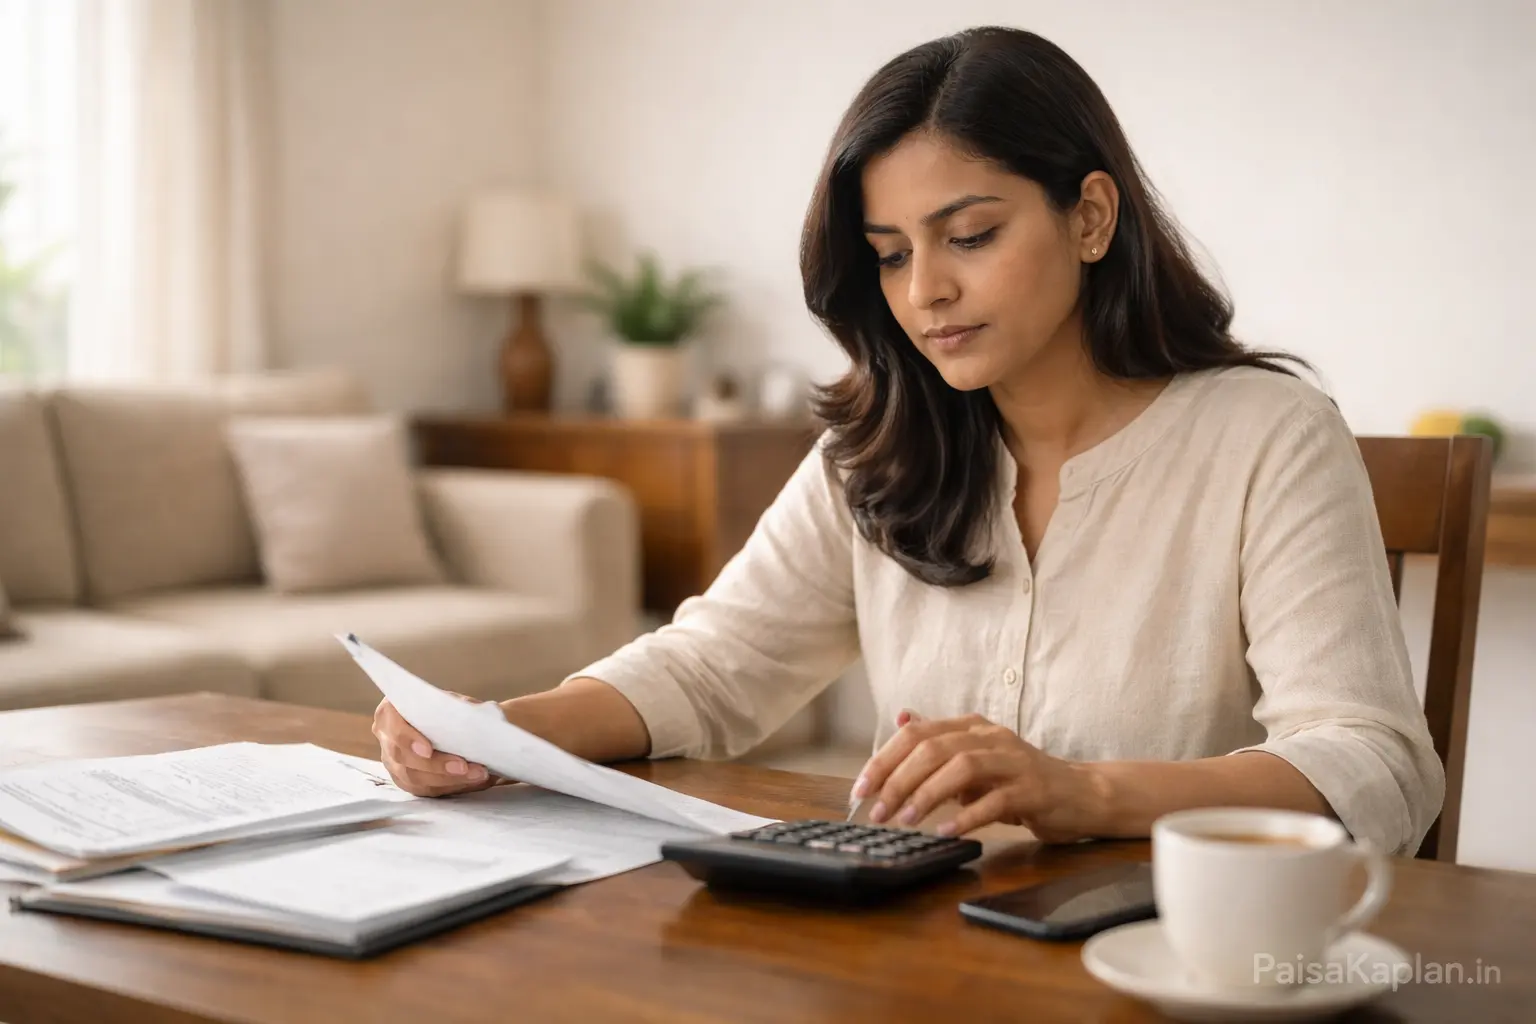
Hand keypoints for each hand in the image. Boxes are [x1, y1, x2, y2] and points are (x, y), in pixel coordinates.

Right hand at [372, 695, 500, 796]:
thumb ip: (457, 708)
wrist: (445, 721)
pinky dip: (451, 786)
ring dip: (448, 780)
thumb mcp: (449, 700)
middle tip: (464, 767)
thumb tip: (476, 722)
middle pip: (403, 758)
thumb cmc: (445, 707)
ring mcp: (393, 762)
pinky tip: (471, 782)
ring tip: (477, 775)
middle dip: (437, 766)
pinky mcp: (405, 780)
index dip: (409, 741)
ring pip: (414, 779)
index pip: (394, 728)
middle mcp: (386, 738)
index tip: (428, 751)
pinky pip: (425, 790)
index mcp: (390, 712)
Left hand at [851, 711, 1103, 840]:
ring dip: (926, 794)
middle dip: (897, 779)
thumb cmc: (1020, 780)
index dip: (884, 759)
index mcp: (971, 727)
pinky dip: (965, 816)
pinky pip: (994, 801)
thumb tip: (900, 721)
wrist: (1081, 794)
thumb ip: (940, 743)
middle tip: (876, 810)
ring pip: (961, 768)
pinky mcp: (1033, 789)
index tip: (860, 789)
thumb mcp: (976, 759)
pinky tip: (945, 831)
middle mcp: (990, 737)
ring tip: (904, 820)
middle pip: (933, 748)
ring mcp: (1014, 761)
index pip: (916, 734)